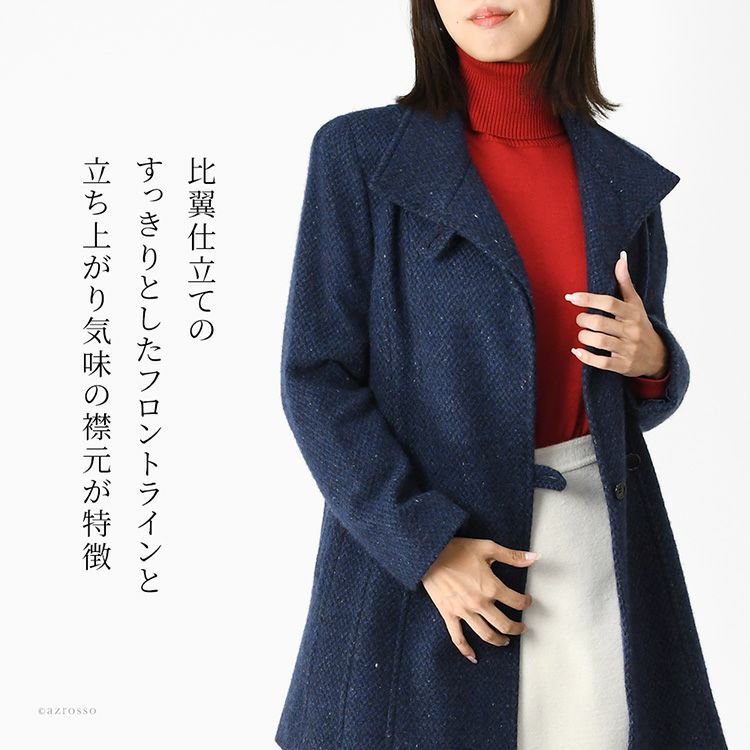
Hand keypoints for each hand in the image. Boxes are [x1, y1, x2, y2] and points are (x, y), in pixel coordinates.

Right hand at [420, 537, 537, 663]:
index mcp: (491, 587)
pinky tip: (473, 656)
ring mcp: (464, 611)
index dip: (525, 602)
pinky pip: (458, 638)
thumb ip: (512, 556)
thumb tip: (534, 558)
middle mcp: (479, 603)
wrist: (429, 554)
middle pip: (504, 624)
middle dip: (516, 628)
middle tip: (520, 627)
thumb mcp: (487, 547)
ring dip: (499, 640)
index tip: (526, 601)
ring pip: (486, 634)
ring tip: (505, 640)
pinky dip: (466, 650)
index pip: (516, 602)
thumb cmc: (456, 549)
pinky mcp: (449, 614)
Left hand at [564, 251, 668, 378]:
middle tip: (580, 318)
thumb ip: (625, 282)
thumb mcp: (635, 304)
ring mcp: (627, 349)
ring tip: (583, 333)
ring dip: (584, 337)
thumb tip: (621, 256)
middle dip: (583, 319)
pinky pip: (601, 362)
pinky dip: (585, 357)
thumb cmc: (641, 325)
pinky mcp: (622, 366)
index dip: (588, 299)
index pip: (610, 303)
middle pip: (600, 323)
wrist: (658, 356)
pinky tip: (577, 351)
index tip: (571, 296)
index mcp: (633, 313)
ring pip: (599, 342)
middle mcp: (631, 331)